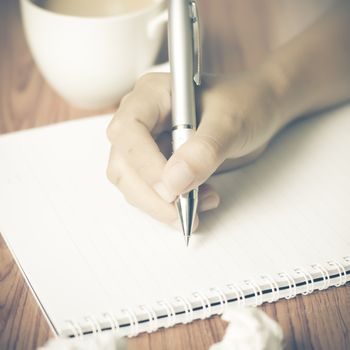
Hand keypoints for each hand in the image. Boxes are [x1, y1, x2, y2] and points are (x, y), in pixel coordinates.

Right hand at [106, 70, 283, 227]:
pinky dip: (170, 204)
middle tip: (183, 212)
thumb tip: (173, 183)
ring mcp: (148, 143)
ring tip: (203, 201)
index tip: (172, 190)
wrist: (259, 111)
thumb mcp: (230, 122)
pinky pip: (151, 191)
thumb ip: (203, 151)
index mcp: (153, 94)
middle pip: (123, 163)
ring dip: (161, 203)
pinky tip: (200, 198)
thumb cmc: (246, 103)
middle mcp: (143, 118)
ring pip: (132, 183)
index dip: (144, 164)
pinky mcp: (159, 163)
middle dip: (150, 194)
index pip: (128, 130)